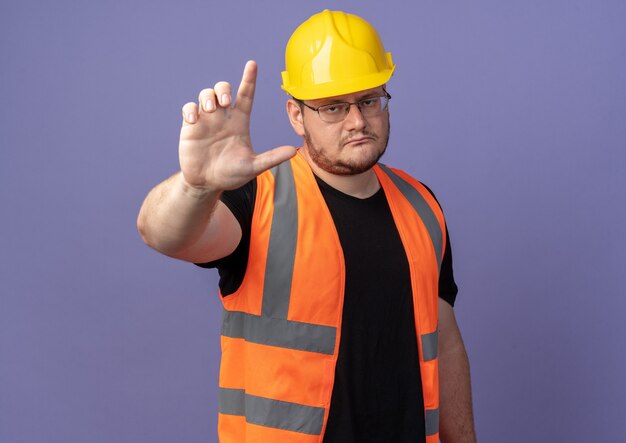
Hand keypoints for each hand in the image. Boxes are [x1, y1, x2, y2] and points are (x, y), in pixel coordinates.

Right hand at [178, 60, 295, 190]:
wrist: (207, 183)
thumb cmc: (231, 174)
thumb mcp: (253, 166)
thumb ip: (272, 158)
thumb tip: (293, 151)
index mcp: (240, 122)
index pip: (246, 95)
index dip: (249, 79)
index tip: (252, 64)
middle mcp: (223, 117)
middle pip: (223, 89)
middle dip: (223, 88)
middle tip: (226, 102)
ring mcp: (207, 120)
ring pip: (206, 94)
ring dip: (208, 96)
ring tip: (211, 109)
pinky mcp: (191, 127)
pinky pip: (189, 108)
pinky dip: (191, 109)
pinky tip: (195, 120)